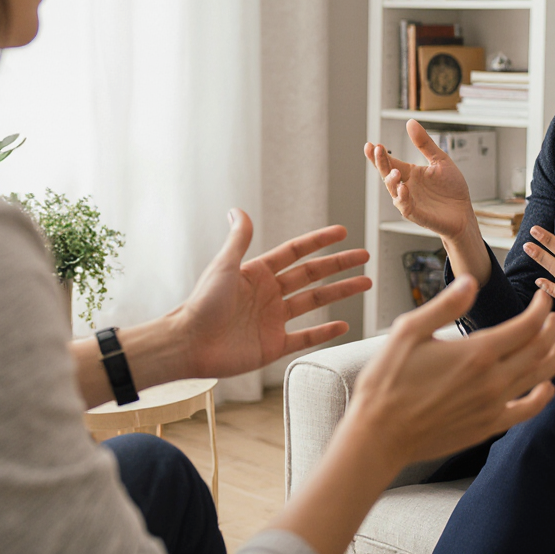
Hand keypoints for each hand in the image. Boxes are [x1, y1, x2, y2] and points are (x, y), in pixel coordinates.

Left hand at [176, 209, 370, 379]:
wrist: (189, 344)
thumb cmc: (202, 304)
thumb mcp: (224, 266)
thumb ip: (238, 239)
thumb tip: (238, 209)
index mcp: (258, 273)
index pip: (296, 253)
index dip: (319, 241)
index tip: (342, 232)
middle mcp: (269, 294)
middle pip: (312, 276)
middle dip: (339, 266)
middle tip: (364, 257)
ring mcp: (273, 320)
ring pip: (314, 303)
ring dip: (340, 293)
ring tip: (365, 284)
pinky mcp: (273, 345)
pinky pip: (305, 337)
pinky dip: (325, 332)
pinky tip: (344, 324)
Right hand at [344, 277, 554, 465]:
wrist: (380, 434)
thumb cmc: (388, 381)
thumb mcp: (409, 332)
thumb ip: (445, 305)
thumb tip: (472, 282)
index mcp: (476, 352)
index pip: (527, 325)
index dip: (541, 307)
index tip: (544, 297)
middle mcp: (492, 379)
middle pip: (539, 349)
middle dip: (551, 327)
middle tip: (553, 315)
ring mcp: (493, 405)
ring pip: (540, 377)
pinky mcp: (489, 426)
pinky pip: (528, 410)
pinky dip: (544, 395)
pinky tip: (547, 385)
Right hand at [365, 120, 474, 239]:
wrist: (464, 212)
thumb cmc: (452, 188)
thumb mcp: (440, 160)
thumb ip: (424, 144)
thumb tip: (410, 122)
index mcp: (410, 173)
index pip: (390, 162)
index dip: (379, 155)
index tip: (370, 144)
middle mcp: (405, 186)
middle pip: (387, 173)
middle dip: (380, 162)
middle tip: (376, 149)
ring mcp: (409, 201)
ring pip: (393, 190)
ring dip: (391, 180)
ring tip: (395, 171)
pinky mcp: (416, 214)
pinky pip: (405, 206)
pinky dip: (403, 198)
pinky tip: (404, 188)